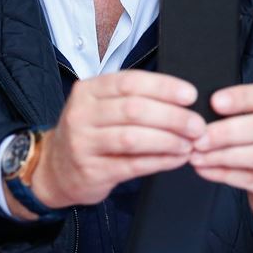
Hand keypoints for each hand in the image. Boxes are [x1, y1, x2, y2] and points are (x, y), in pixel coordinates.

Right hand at [15, 71, 204, 215]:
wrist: (55, 168)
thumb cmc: (89, 132)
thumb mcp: (100, 106)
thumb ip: (132, 99)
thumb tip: (181, 99)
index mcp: (88, 90)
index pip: (129, 82)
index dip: (163, 87)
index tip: (190, 95)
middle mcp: (82, 113)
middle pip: (134, 110)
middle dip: (172, 117)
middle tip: (197, 125)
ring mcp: (83, 143)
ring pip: (133, 138)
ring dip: (168, 141)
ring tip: (190, 143)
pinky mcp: (91, 171)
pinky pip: (132, 165)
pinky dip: (160, 161)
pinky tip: (176, 159)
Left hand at [189, 84, 252, 252]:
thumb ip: (237, 117)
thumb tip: (198, 113)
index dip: (241, 98)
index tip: (214, 102)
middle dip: (227, 132)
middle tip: (199, 137)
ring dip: (223, 155)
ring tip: (196, 156)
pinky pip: (252, 179)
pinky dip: (224, 174)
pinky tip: (204, 170)